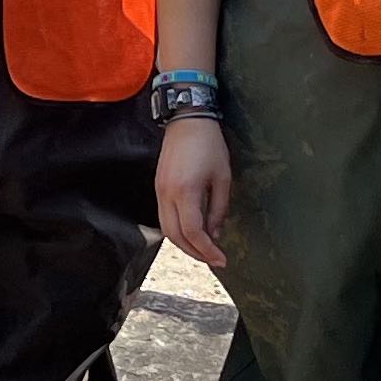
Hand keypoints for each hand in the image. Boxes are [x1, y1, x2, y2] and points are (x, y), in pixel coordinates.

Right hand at [156, 115, 234, 269]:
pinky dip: (177, 231)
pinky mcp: (158, 187)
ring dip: (184, 244)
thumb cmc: (209, 146)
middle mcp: (167, 194)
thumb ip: (219, 209)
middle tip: (213, 259)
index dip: (207, 251)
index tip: (222, 260)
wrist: (187, 120)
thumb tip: (215, 234)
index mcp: (185, 192)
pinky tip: (191, 233)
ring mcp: (159, 191)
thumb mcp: (222, 178)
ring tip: (203, 250)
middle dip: (194, 253)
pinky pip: (163, 217)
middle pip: (175, 236)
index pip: (193, 232)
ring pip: (166, 229)